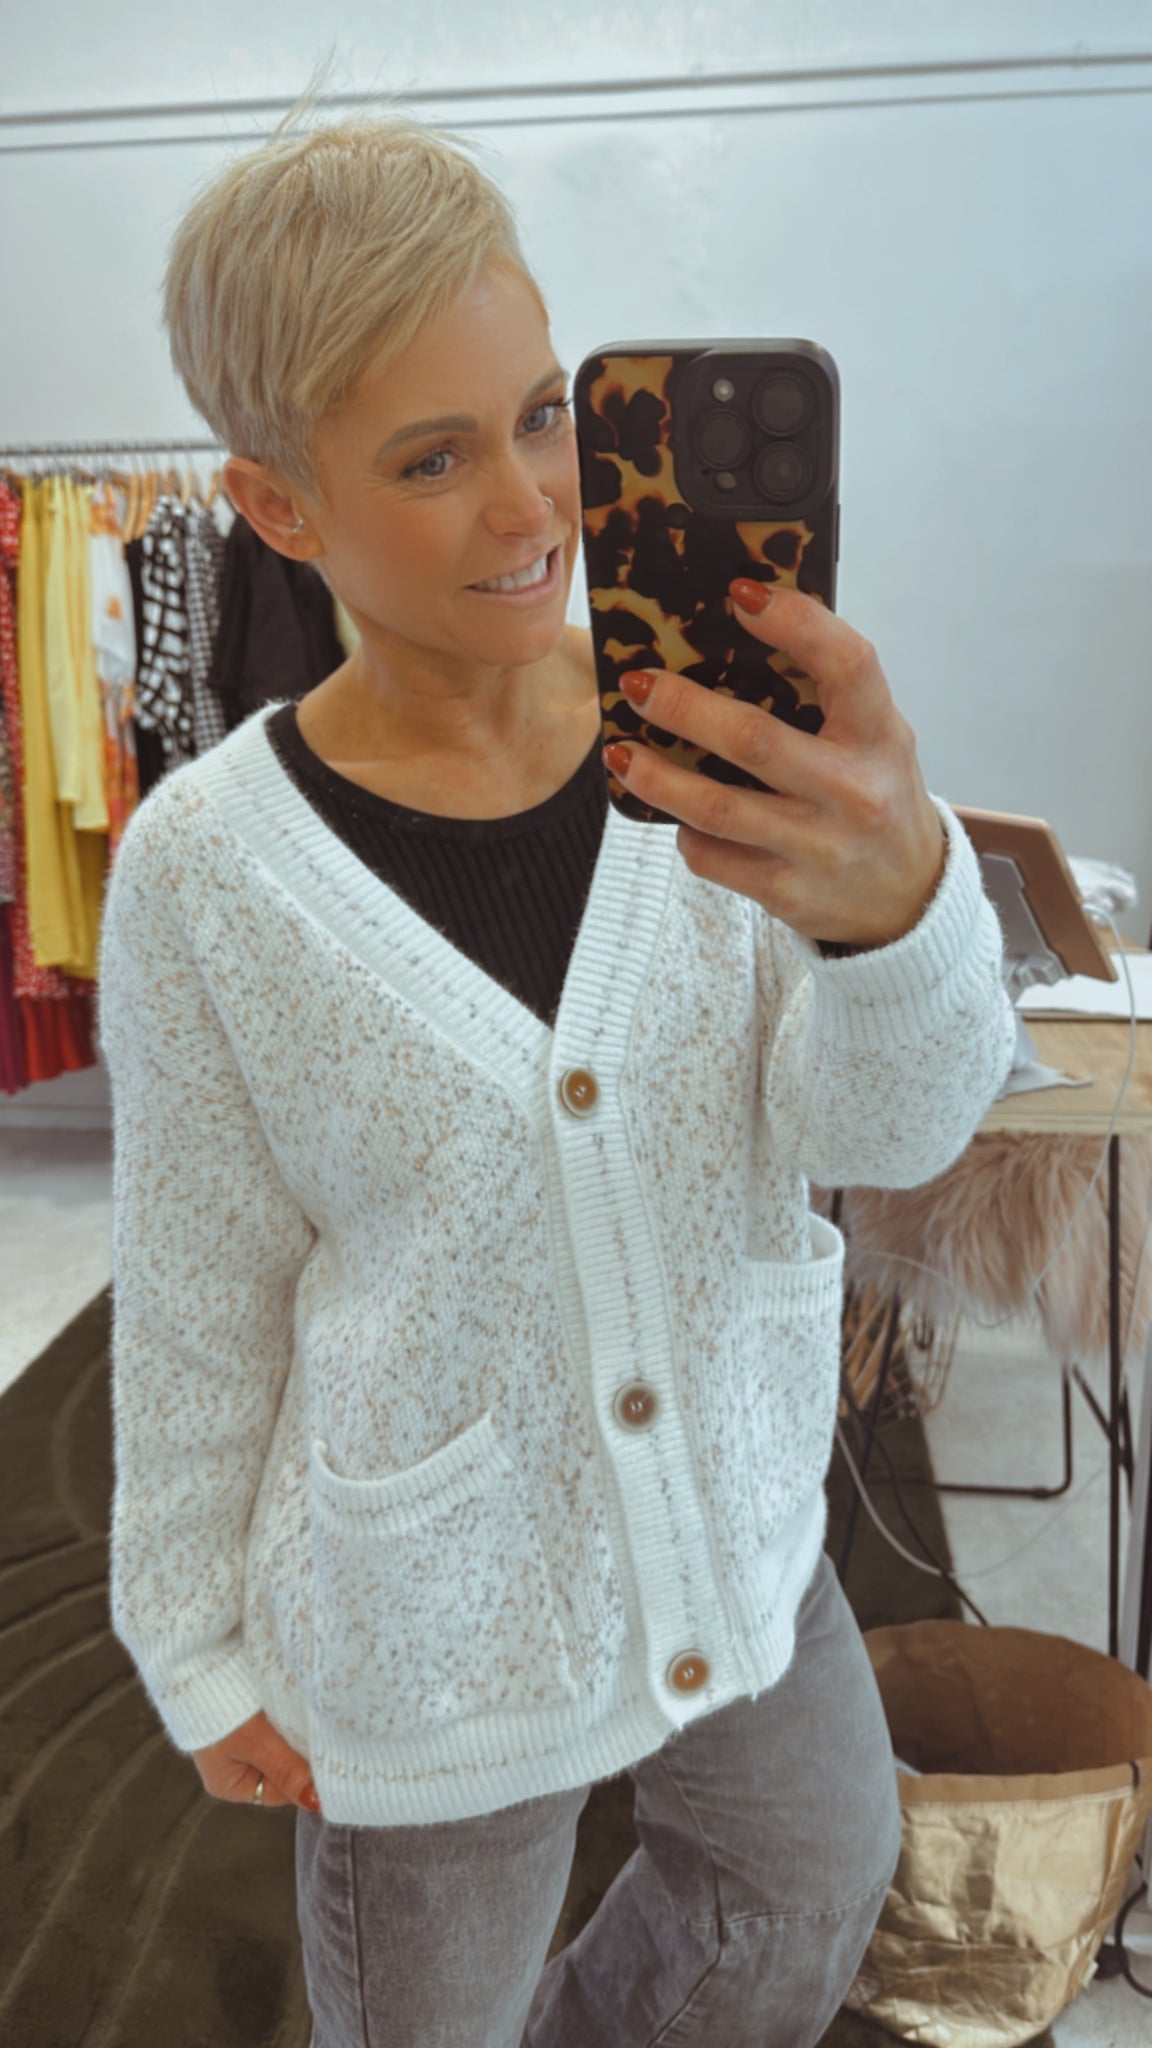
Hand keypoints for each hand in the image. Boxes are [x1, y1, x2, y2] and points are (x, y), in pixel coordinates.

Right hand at [191, 1708, 320, 1812]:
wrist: (197, 1658)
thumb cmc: (217, 1706)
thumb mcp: (254, 1742)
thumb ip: (286, 1771)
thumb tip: (316, 1802)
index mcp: (228, 1783)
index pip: (279, 1792)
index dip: (301, 1775)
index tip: (320, 1758)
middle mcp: (234, 1764)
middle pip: (281, 1765)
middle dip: (298, 1751)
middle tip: (315, 1733)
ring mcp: (241, 1737)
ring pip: (282, 1742)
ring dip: (294, 1730)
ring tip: (301, 1714)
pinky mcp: (249, 1711)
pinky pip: (277, 1721)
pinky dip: (287, 1713)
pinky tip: (294, 1701)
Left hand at [601, 579, 946, 949]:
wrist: (906, 896)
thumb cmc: (874, 792)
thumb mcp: (873, 736)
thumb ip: (825, 692)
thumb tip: (733, 628)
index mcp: (880, 734)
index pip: (848, 663)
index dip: (796, 622)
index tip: (741, 593)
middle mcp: (854, 791)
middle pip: (754, 740)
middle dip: (682, 708)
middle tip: (636, 684)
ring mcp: (819, 847)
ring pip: (716, 807)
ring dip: (656, 778)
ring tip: (620, 753)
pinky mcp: (786, 892)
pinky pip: (713, 858)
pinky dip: (686, 832)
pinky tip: (676, 814)